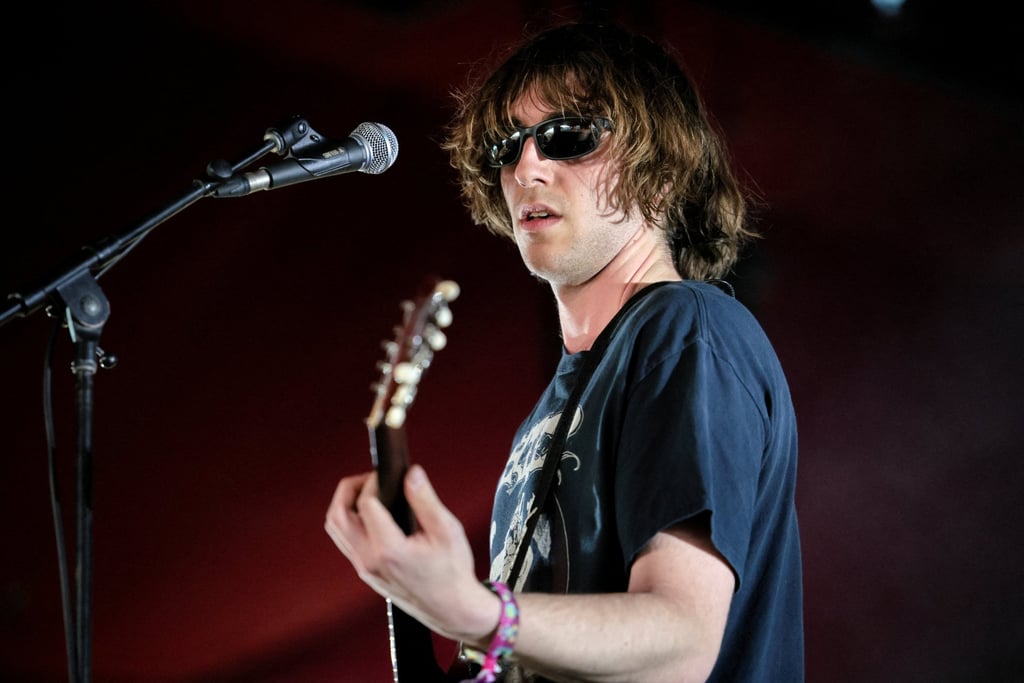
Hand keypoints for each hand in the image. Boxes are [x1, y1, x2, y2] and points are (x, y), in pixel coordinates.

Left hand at [324, 464, 498, 643]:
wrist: (451, 609)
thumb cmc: (452, 572)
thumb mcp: (446, 530)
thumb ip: (425, 499)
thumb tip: (411, 472)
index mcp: (389, 549)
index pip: (366, 504)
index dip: (375, 482)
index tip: (390, 474)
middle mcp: (369, 560)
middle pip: (337, 515)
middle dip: (349, 488)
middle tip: (371, 478)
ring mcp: (364, 568)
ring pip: (336, 529)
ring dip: (345, 504)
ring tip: (370, 492)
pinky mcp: (366, 571)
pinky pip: (345, 540)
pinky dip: (350, 520)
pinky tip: (373, 513)